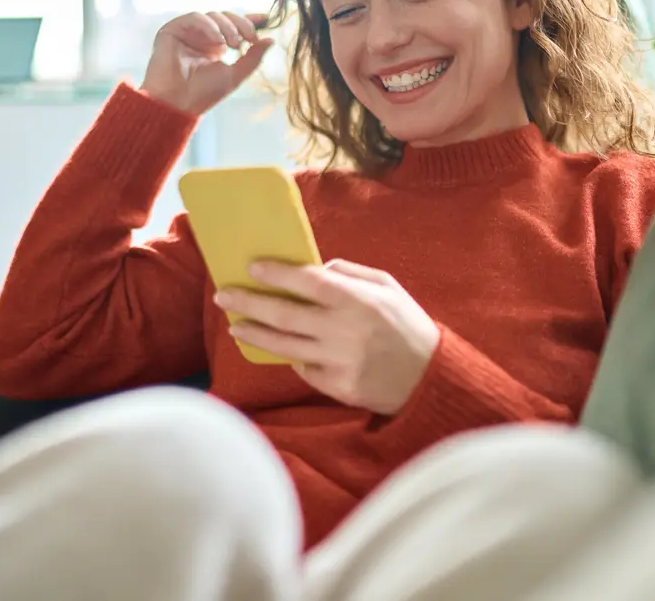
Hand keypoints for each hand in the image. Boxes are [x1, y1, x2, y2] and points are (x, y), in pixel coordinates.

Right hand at [141, 11, 273, 114]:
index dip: (249, 20)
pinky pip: (195, 17)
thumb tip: (271, 40)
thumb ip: (253, 58)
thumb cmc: (203, 94)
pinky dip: (209, 26)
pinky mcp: (173, 30)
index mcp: (215, 46)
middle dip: (242, 24)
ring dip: (227, 27)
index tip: (266, 18)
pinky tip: (218, 41)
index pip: (234, 26)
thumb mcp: (235, 75)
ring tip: (232, 45)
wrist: (177, 103)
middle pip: (226, 17)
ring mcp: (188, 33)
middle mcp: (202, 37)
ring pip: (213, 15)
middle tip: (250, 39)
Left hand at [215, 260, 440, 415]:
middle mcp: (344, 331)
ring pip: (284, 346)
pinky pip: (303, 369)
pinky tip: (282, 349)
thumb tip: (315, 268)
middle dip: (249, 302)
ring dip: (254, 334)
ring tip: (234, 326)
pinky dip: (291, 357)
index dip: (276, 273)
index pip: (307, 282)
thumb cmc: (408, 325)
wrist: (431, 378)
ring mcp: (338, 362)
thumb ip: (351, 273)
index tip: (251, 267)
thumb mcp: (389, 287)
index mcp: (357, 300)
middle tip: (224, 295)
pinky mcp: (337, 387)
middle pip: (284, 314)